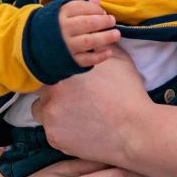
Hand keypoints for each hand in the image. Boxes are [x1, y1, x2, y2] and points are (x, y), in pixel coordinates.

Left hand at [33, 50, 148, 164]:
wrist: (136, 131)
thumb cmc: (128, 94)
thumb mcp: (117, 60)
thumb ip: (97, 46)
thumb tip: (91, 37)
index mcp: (62, 73)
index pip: (44, 68)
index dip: (53, 72)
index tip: (63, 77)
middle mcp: (50, 95)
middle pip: (40, 90)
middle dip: (52, 92)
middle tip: (72, 97)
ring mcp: (50, 119)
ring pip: (42, 111)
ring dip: (53, 111)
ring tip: (76, 113)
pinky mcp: (54, 139)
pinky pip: (51, 131)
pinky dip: (61, 130)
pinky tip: (80, 128)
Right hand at [59, 0, 119, 67]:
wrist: (36, 45)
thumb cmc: (55, 25)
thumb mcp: (64, 13)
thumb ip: (81, 7)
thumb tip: (97, 0)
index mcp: (61, 14)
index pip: (82, 8)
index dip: (95, 9)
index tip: (103, 12)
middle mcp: (63, 29)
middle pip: (87, 24)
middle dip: (103, 21)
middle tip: (112, 21)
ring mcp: (66, 46)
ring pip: (89, 41)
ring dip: (105, 37)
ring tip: (116, 34)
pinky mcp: (69, 60)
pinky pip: (87, 59)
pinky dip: (99, 56)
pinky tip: (109, 51)